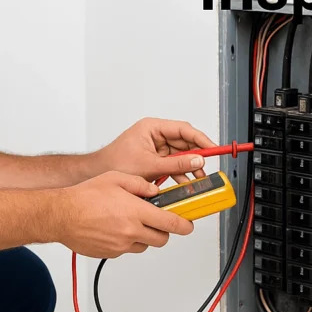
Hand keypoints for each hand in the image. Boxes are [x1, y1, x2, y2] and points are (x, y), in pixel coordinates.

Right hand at [54, 171, 193, 258]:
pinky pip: (128, 249)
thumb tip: (155, 190)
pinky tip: (115, 228)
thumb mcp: (116, 178)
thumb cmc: (85, 196)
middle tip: (158, 220)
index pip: (170, 223)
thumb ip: (140, 184)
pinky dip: (128, 241)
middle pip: (162, 239)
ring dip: (145, 236)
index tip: (189, 224)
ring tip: (131, 222)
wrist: (61, 215)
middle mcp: (131, 231)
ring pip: (145, 245)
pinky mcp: (111, 253)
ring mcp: (121, 245)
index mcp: (136, 211)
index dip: (184, 225)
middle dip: (164, 230)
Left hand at [93, 117, 218, 184]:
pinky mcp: (154, 160)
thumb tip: (197, 161)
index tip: (212, 148)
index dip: (200, 139)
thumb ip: (176, 163)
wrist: (98, 175)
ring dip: (188, 168)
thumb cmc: (115, 163)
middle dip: (196, 157)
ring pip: (179, 156)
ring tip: (198, 180)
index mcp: (152, 127)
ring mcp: (154, 148)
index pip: (183, 129)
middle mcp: (155, 135)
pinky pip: (172, 165)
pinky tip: (186, 183)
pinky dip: (179, 174)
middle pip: (184, 143)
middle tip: (206, 168)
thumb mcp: (150, 165)